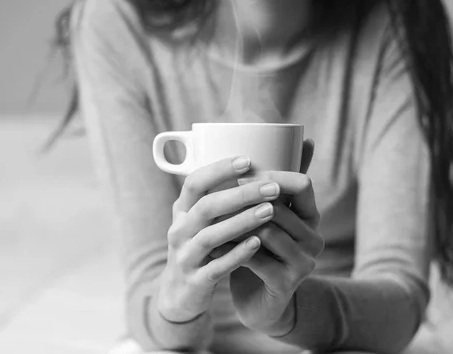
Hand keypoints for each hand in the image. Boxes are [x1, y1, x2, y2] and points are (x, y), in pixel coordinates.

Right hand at [158, 156, 284, 322]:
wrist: (181, 294)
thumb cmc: (202, 247)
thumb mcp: (205, 220)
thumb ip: (225, 196)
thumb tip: (256, 161)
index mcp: (183, 210)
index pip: (195, 182)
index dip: (219, 169)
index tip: (248, 160)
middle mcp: (180, 230)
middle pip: (206, 207)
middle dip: (240, 195)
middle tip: (272, 187)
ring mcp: (186, 256)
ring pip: (210, 236)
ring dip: (241, 222)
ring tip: (270, 210)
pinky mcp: (195, 280)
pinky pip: (216, 266)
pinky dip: (236, 254)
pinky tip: (257, 243)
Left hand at [209, 140, 323, 335]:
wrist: (260, 300)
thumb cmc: (263, 249)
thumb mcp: (272, 215)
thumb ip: (281, 182)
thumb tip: (303, 137)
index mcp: (311, 218)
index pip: (302, 184)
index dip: (272, 175)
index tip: (241, 173)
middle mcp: (314, 239)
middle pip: (278, 207)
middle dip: (245, 198)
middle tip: (214, 192)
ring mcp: (304, 263)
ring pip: (266, 230)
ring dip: (235, 222)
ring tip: (210, 216)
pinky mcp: (286, 284)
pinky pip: (256, 258)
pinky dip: (231, 248)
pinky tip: (213, 244)